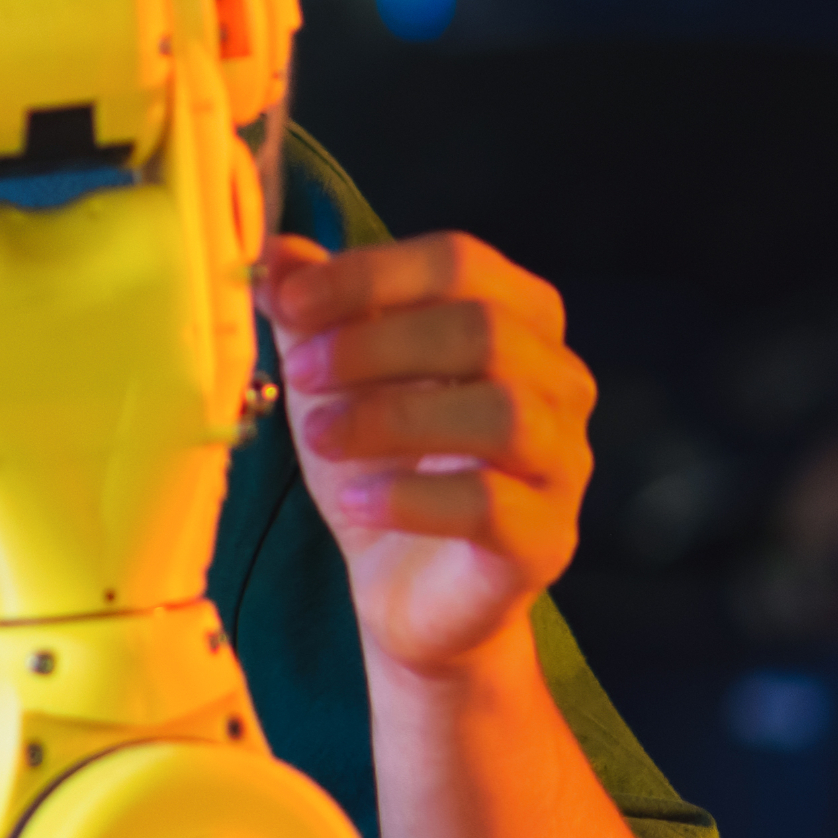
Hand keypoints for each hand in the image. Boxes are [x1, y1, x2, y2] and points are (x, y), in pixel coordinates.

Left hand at [260, 230, 591, 676]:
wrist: (402, 587)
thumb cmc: (380, 463)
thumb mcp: (333, 379)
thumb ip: (314, 312)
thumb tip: (274, 251)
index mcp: (516, 321)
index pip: (460, 262)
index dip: (369, 273)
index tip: (286, 299)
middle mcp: (558, 382)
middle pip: (484, 330)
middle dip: (376, 344)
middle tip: (299, 372)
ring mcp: (563, 462)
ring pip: (502, 411)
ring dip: (392, 416)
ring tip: (320, 439)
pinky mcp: (546, 539)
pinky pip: (491, 504)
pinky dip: (410, 496)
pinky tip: (356, 500)